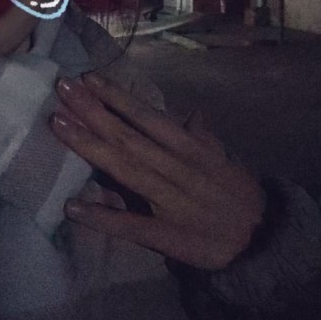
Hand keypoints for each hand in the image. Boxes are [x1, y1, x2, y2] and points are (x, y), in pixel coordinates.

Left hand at [50, 73, 265, 270]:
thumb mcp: (223, 159)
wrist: (262, 241)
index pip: (148, 117)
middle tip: (62, 89)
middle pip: (128, 137)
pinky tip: (72, 206)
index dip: (118, 97)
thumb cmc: (237, 194)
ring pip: (124, 169)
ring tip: (58, 124)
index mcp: (189, 149)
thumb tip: (190, 113)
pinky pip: (130, 225)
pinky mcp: (166, 236)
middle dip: (93, 111)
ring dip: (89, 146)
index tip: (89, 77)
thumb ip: (201, 136)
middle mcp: (177, 169)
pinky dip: (102, 216)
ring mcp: (169, 202)